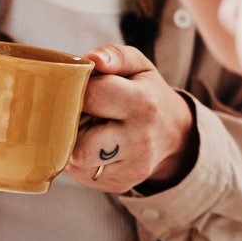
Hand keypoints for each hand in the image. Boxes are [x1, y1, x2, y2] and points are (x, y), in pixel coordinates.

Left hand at [64, 44, 196, 193]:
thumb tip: (92, 59)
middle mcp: (139, 141)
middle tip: (78, 112)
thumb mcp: (138, 66)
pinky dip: (78, 158)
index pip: (93, 96)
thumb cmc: (146, 92)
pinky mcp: (119, 185)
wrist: (171, 133)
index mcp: (144, 104)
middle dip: (70, 125)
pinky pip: (81, 174)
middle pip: (80, 144)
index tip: (78, 88)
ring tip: (86, 128)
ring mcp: (130, 168)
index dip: (77, 89)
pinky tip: (92, 144)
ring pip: (76, 162)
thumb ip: (115, 55)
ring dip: (71, 144)